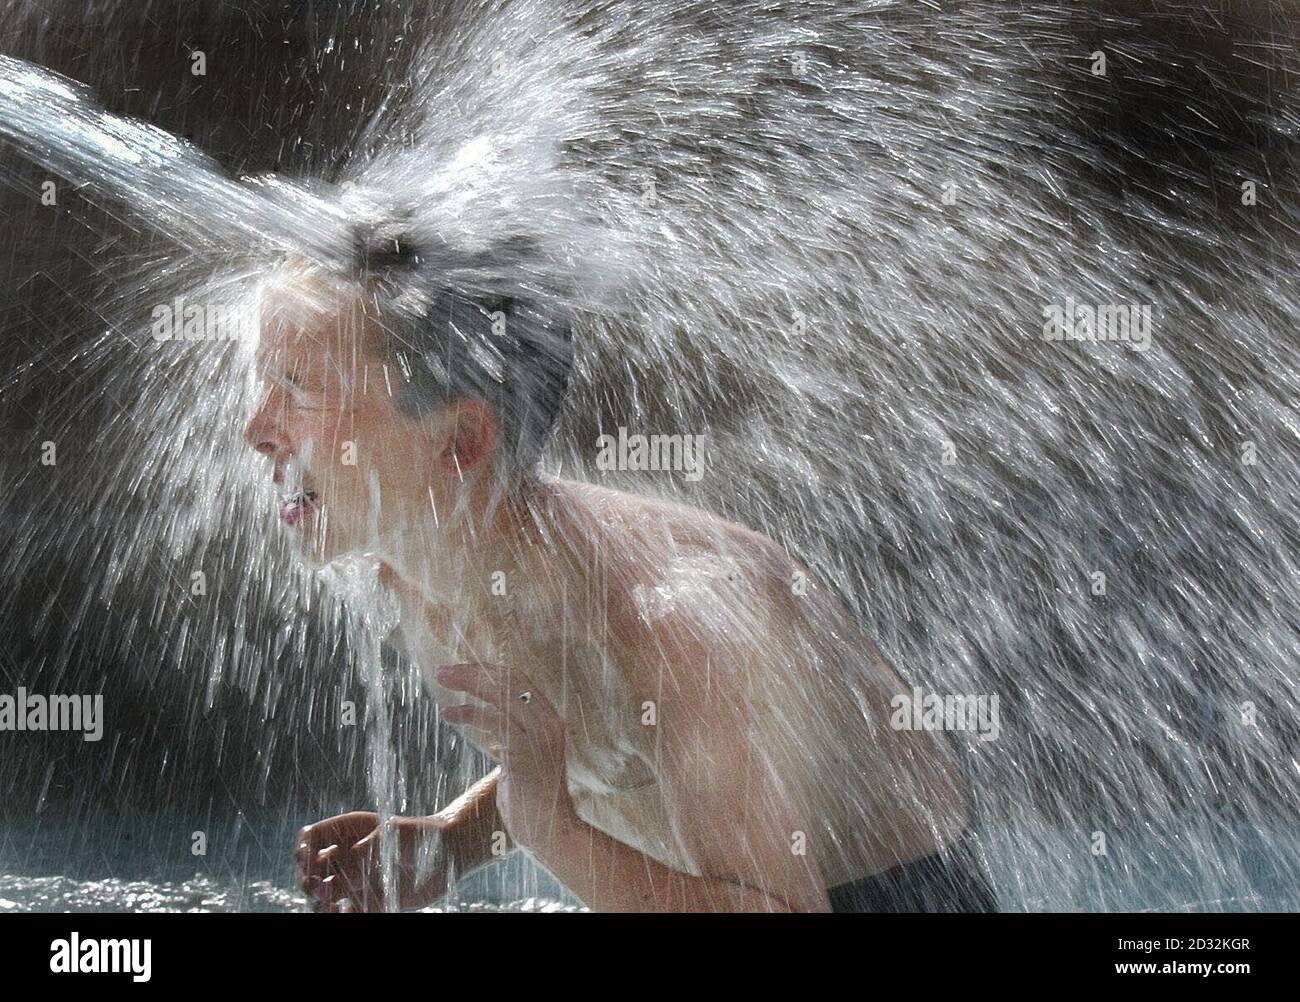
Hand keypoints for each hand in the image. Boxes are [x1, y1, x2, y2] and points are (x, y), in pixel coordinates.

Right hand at [294, 811, 451, 912]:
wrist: (450, 853)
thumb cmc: (422, 834)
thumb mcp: (393, 834)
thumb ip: (370, 849)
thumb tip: (350, 871)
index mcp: (349, 831)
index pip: (312, 838)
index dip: (304, 848)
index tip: (306, 857)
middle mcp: (348, 857)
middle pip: (311, 870)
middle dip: (308, 879)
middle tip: (319, 885)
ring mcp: (357, 881)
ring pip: (323, 897)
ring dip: (320, 903)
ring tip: (333, 903)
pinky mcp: (371, 902)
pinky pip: (347, 914)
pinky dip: (343, 916)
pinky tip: (349, 912)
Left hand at [435, 663, 578, 852]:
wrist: (550, 830)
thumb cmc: (531, 797)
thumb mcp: (522, 755)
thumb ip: (511, 732)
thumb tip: (487, 712)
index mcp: (550, 718)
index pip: (519, 679)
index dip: (489, 669)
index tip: (461, 667)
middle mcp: (549, 722)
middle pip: (509, 681)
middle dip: (473, 672)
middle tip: (442, 670)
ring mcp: (540, 737)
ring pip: (501, 696)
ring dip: (467, 686)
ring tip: (440, 684)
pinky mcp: (526, 754)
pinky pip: (496, 722)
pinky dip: (470, 713)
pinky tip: (450, 714)